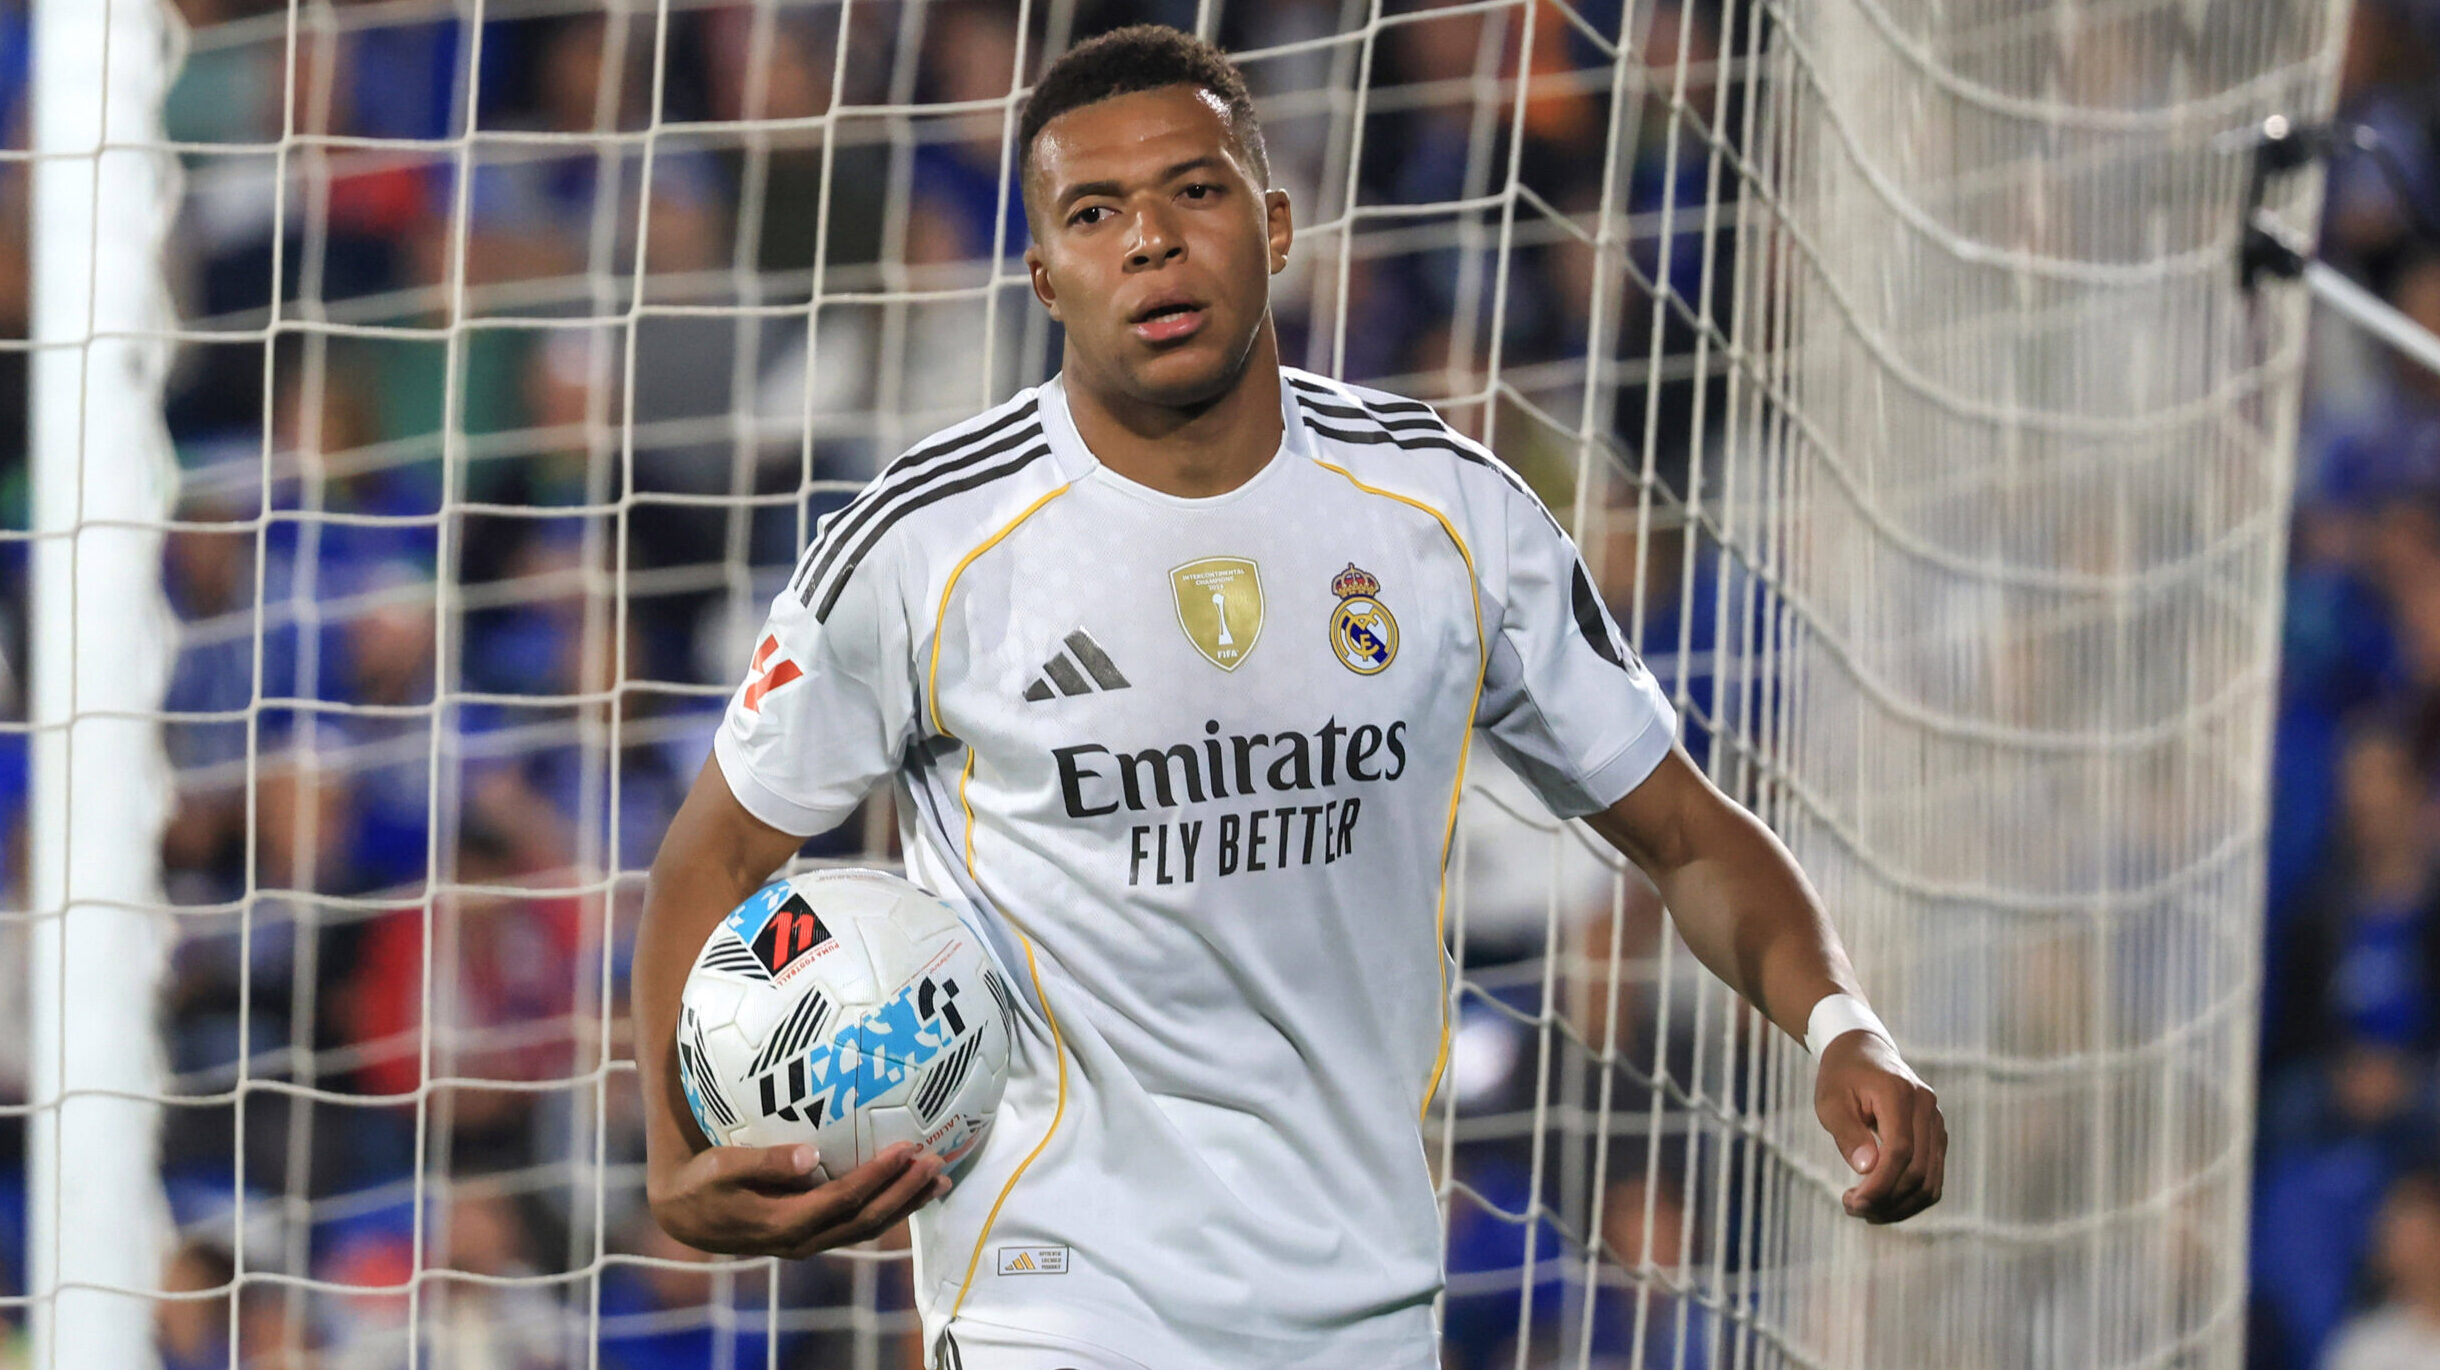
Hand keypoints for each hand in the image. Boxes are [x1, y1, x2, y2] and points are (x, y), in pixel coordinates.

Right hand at [646, 1141, 949, 1258]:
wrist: (686, 1215)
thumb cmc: (703, 1182)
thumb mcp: (724, 1167)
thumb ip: (766, 1163)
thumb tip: (810, 1156)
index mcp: (785, 1223)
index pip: (844, 1199)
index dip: (878, 1176)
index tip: (907, 1150)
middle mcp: (804, 1239)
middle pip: (867, 1219)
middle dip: (905, 1192)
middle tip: (937, 1163)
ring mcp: (810, 1241)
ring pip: (868, 1227)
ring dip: (905, 1204)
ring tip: (940, 1181)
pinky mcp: (813, 1234)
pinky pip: (858, 1224)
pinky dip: (888, 1208)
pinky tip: (909, 1190)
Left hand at [1813, 1032, 1945, 1223]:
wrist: (1863, 1053)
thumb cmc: (1841, 1077)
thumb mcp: (1831, 1101)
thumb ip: (1848, 1133)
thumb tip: (1867, 1169)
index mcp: (1900, 1093)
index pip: (1900, 1151)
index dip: (1879, 1184)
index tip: (1853, 1202)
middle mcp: (1927, 1108)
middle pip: (1918, 1171)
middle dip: (1886, 1199)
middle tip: (1852, 1207)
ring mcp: (1937, 1123)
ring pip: (1930, 1181)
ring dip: (1899, 1206)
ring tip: (1865, 1210)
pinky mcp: (1937, 1136)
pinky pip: (1932, 1177)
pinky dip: (1910, 1198)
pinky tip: (1883, 1203)